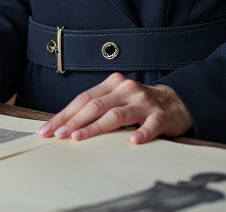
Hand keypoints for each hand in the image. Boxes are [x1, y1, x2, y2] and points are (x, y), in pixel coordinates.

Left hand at [38, 74, 191, 144]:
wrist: (176, 103)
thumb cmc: (139, 104)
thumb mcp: (117, 99)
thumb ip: (97, 107)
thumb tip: (66, 124)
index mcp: (113, 84)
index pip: (84, 98)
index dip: (65, 113)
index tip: (49, 128)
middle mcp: (126, 90)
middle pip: (95, 105)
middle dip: (74, 121)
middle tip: (59, 135)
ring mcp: (144, 102)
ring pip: (116, 115)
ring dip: (95, 127)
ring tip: (80, 138)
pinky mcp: (161, 116)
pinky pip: (150, 125)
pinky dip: (142, 132)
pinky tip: (133, 141)